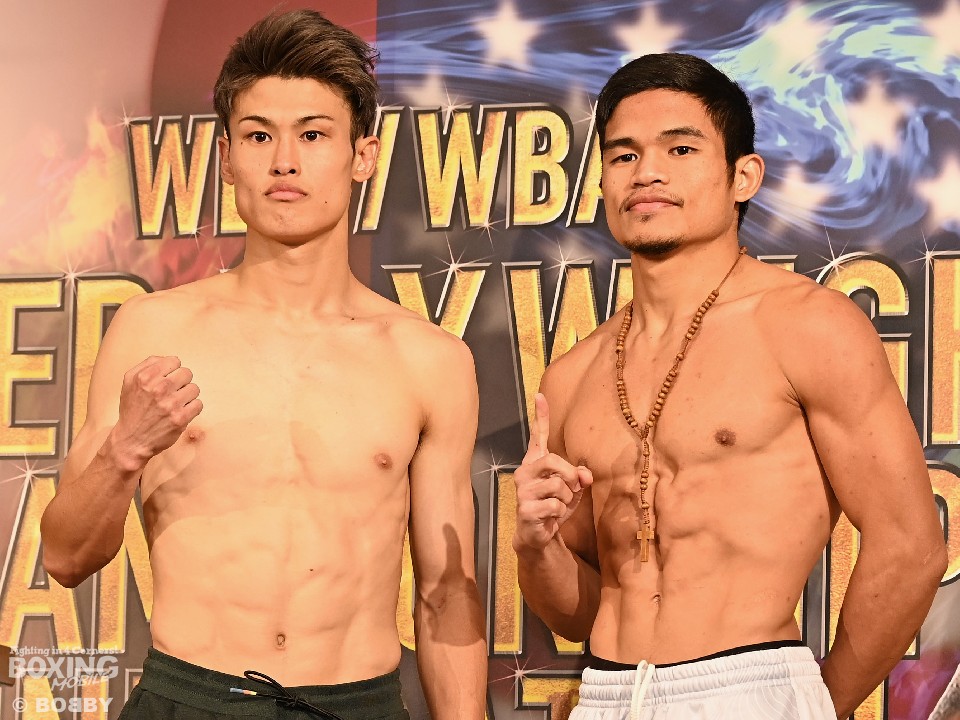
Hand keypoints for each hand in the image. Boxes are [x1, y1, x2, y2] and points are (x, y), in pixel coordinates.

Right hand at [109, 356, 202, 468]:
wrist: (131, 440)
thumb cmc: (132, 409)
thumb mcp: (130, 382)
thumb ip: (147, 364)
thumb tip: (167, 358)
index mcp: (145, 377)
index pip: (174, 361)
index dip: (173, 370)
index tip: (167, 380)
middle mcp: (158, 389)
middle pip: (187, 373)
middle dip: (182, 382)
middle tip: (173, 392)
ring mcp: (170, 404)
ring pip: (195, 388)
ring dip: (188, 396)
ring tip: (176, 403)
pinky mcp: (180, 418)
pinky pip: (198, 404)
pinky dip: (192, 408)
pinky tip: (181, 412)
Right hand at [513, 393, 592, 550]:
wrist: (538, 533)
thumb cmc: (554, 505)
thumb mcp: (572, 489)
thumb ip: (578, 476)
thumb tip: (584, 476)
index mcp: (535, 462)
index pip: (538, 436)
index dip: (540, 416)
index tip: (540, 395)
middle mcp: (525, 472)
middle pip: (553, 460)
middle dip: (569, 475)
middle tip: (572, 487)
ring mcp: (523, 490)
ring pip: (558, 486)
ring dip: (566, 499)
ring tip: (558, 505)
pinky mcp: (526, 508)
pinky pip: (555, 505)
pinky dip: (561, 512)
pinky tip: (551, 516)